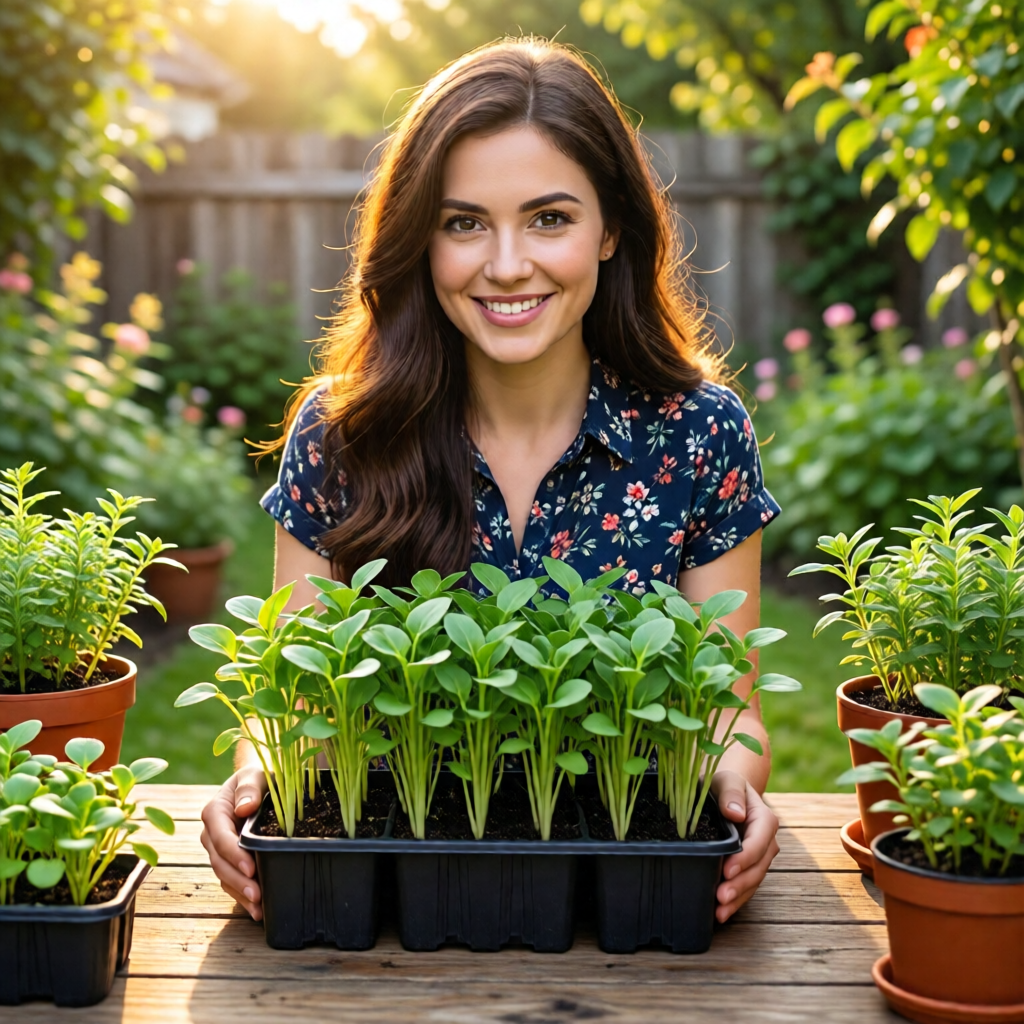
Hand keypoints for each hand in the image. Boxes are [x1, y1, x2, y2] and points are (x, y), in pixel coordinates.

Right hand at [200, 766, 266, 920]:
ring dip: (239, 893)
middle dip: (238, 880)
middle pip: (220, 862)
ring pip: (224, 875)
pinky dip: (241, 895)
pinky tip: (257, 909)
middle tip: (257, 894)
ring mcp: (218, 849)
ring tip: (258, 907)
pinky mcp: (228, 860)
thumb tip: (245, 808)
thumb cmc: (257, 777)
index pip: (221, 838)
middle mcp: (211, 834)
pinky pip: (231, 881)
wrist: (258, 784)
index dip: (234, 855)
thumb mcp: (255, 775)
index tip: (251, 868)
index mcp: (214, 812)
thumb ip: (250, 788)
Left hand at [710, 770, 779, 922]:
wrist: (727, 792)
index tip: (727, 870)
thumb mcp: (726, 780)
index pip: (759, 842)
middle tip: (721, 897)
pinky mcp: (748, 867)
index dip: (745, 858)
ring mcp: (759, 857)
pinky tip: (720, 913)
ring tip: (719, 911)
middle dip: (741, 884)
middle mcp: (766, 841)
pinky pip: (745, 885)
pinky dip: (735, 900)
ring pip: (753, 881)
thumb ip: (731, 793)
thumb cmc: (726, 784)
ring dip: (738, 898)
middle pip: (758, 867)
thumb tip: (735, 813)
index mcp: (764, 820)